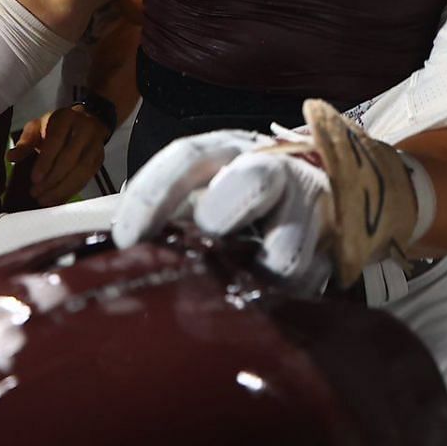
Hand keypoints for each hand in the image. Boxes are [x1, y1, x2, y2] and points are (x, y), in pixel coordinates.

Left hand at [8, 106, 109, 207]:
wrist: (87, 120)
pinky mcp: (99, 160)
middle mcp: (84, 131)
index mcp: (66, 119)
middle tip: (36, 194)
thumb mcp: (38, 126)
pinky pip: (86, 178)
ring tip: (45, 200)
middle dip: (52, 180)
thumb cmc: (57, 125)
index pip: (56, 142)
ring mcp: (95, 146)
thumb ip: (25, 141)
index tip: (34, 179)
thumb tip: (11, 157)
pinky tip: (58, 199)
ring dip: (62, 189)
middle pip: (70, 159)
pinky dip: (71, 191)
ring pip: (81, 171)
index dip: (45, 162)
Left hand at [112, 130, 331, 291]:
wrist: (338, 184)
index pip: (187, 158)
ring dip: (257, 272)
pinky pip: (307, 279)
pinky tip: (263, 296)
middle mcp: (274, 167)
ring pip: (287, 245)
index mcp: (229, 149)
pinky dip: (280, 294)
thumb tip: (108, 250)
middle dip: (225, 212)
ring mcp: (310, 204)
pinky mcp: (334, 242)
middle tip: (205, 241)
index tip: (126, 240)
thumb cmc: (245, 196)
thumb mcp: (207, 185)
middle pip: (255, 179)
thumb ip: (169, 209)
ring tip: (234, 285)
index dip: (154, 195)